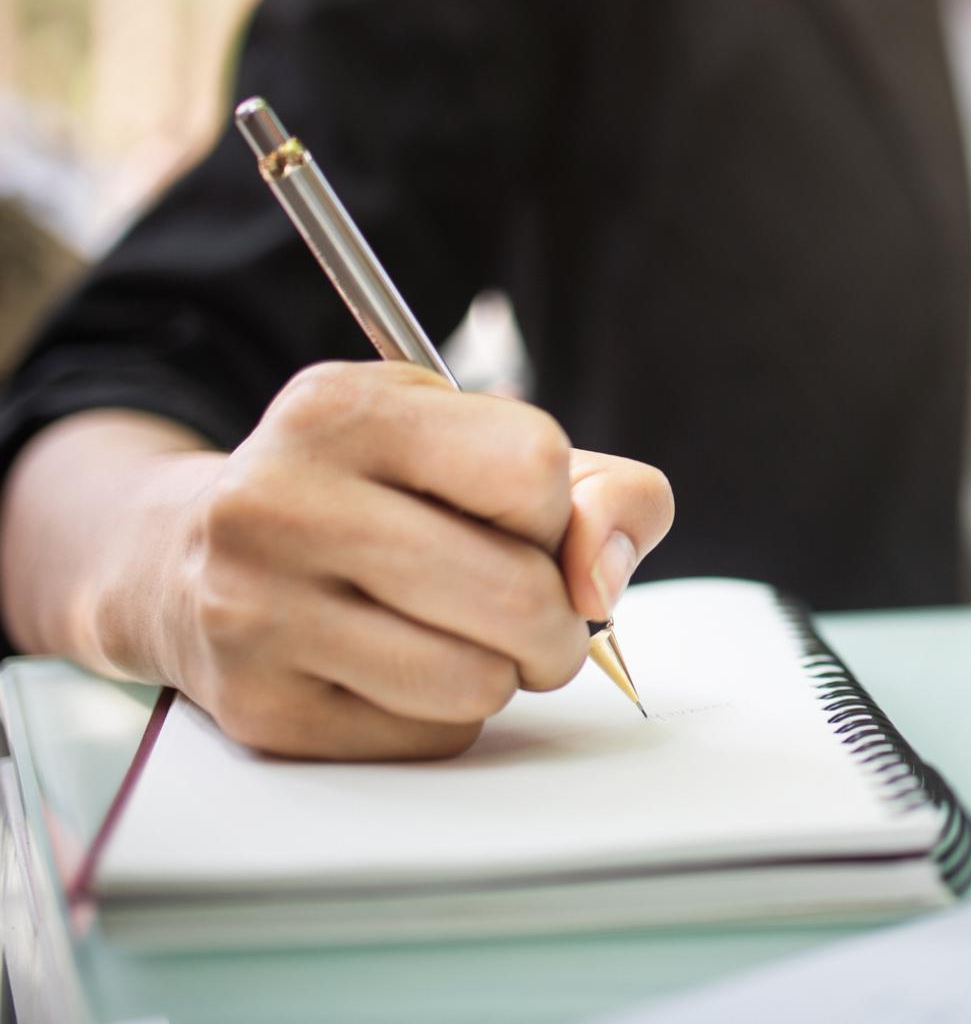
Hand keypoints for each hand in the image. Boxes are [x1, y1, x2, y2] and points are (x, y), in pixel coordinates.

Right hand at [154, 361, 672, 758]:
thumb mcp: (476, 442)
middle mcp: (281, 501)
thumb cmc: (375, 495)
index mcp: (344, 410)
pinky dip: (447, 715)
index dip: (555, 509)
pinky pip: (430, 739)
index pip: (531, 468)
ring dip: (504, 673)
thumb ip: (599, 490)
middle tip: (537, 614)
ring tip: (465, 637)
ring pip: (478, 681)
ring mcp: (256, 610)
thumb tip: (603, 580)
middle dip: (558, 620)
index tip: (522, 518)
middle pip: (517, 591)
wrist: (187, 560)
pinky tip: (400, 669)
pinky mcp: (260, 709)